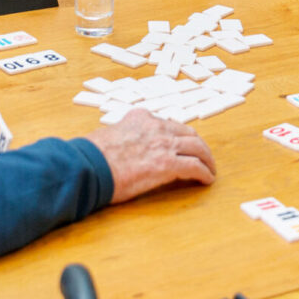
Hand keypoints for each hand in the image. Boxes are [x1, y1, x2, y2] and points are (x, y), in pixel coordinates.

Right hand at [87, 110, 217, 202]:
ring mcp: (163, 144)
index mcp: (140, 118)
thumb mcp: (108, 135)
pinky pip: (195, 167)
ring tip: (210, 168)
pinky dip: (204, 173)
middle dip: (197, 144)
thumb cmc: (91, 155)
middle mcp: (156, 127)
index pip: (166, 123)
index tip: (179, 143)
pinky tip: (207, 180)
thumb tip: (120, 148)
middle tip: (202, 155)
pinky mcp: (167, 164)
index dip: (176, 134)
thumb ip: (121, 137)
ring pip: (197, 148)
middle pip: (188, 133)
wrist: (89, 165)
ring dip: (207, 159)